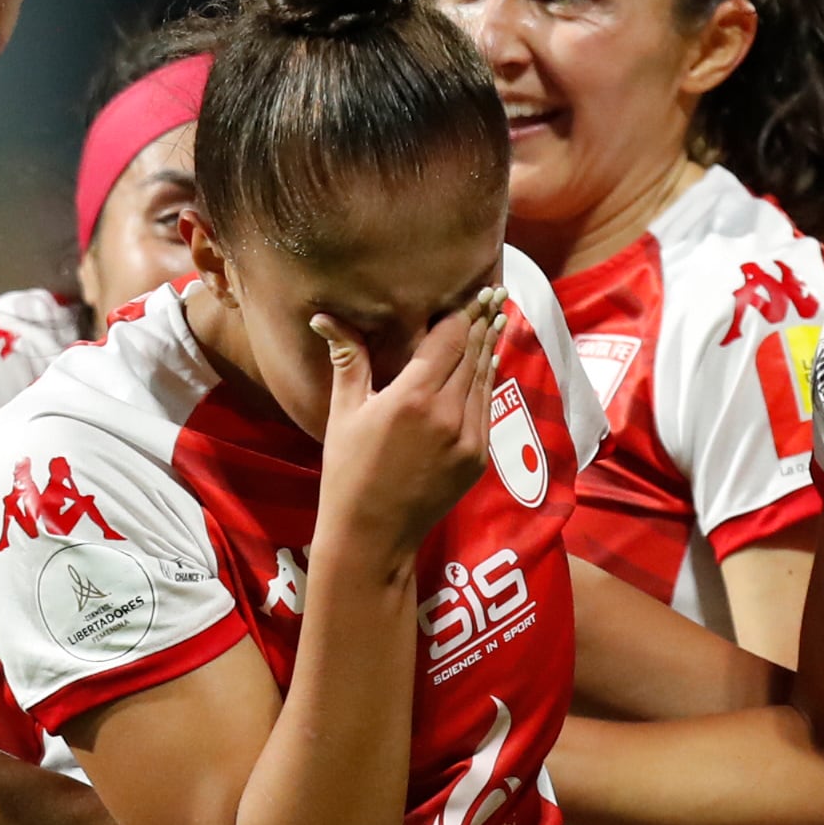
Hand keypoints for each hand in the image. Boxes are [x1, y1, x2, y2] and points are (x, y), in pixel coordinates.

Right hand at [312, 287, 498, 566]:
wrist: (372, 535)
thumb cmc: (348, 472)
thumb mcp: (344, 413)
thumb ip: (348, 359)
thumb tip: (326, 316)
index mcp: (414, 397)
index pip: (449, 338)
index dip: (462, 311)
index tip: (473, 289)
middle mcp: (449, 414)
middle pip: (473, 353)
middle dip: (482, 322)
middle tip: (494, 293)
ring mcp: (469, 438)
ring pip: (485, 379)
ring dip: (489, 348)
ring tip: (496, 318)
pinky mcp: (478, 458)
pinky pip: (486, 408)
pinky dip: (486, 382)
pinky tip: (487, 364)